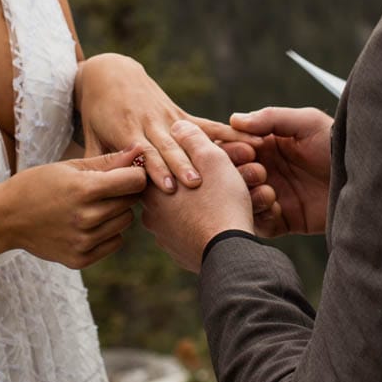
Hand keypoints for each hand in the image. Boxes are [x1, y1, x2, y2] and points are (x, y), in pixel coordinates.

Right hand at [0, 147, 148, 269]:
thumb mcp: (70, 166)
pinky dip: (108, 233)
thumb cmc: (38, 184)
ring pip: (125, 222)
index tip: (125, 172)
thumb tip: (140, 150)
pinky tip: (88, 224)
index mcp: (84, 189)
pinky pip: (115, 243)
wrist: (5, 218)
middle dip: (123, 192)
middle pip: (131, 202)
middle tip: (103, 188)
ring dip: (116, 212)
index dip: (134, 173)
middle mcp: (86, 218)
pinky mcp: (80, 259)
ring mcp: (83, 241)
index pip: (134, 181)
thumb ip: (108, 161)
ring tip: (93, 205)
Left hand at [74, 53, 258, 194]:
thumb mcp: (92, 134)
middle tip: (196, 183)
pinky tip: (252, 140)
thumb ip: (99, 160)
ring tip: (236, 160)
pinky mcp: (180, 114)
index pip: (143, 154)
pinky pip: (207, 125)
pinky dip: (229, 133)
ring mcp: (168, 118)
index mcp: (126, 130)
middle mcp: (150, 123)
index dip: (155, 170)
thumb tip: (97, 190)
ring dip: (213, 150)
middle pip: (169, 148)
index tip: (168, 188)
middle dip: (182, 166)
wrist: (110, 72)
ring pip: (194, 137)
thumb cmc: (97, 110)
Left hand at [141, 121, 253, 272]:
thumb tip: (177, 127)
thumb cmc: (221, 202)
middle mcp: (151, 214)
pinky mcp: (180, 254)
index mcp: (152, 187)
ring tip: (226, 198)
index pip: (157, 164)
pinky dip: (204, 224)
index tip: (202, 156)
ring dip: (201, 204)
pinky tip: (223, 218)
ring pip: (182, 213)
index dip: (182, 156)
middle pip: (171, 189)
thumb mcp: (211, 159)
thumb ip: (191, 138)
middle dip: (194, 182)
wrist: (230, 254)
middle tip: (219, 178)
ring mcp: (165, 237)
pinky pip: (191, 233)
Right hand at [208, 106, 332, 236]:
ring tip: (269, 191)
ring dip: (249, 196)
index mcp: (265, 145)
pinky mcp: (284, 219)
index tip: (250, 150)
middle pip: (231, 175)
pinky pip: (261, 224)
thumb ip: (271, 118)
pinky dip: (262, 217)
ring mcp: (273, 195)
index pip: (232, 146)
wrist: (364, 177)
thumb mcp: (306, 122)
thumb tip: (234, 119)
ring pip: (242, 201)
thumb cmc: (336, 143)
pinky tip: (277, 206)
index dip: (234, 148)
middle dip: (240, 174)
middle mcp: (265, 170)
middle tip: (259, 172)